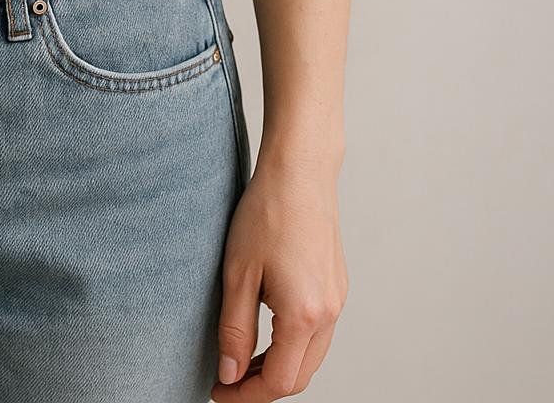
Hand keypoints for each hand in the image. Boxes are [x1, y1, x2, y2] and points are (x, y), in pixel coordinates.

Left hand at [211, 154, 347, 399]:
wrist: (300, 173)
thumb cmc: (266, 215)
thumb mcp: (238, 274)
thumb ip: (234, 330)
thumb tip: (229, 375)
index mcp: (304, 315)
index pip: (279, 381)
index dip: (245, 395)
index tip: (216, 391)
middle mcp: (329, 314)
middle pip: (299, 376)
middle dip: (262, 387)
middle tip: (226, 382)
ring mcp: (337, 300)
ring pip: (310, 357)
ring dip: (277, 367)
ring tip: (239, 360)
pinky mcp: (336, 287)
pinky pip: (317, 334)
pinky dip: (291, 346)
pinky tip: (263, 334)